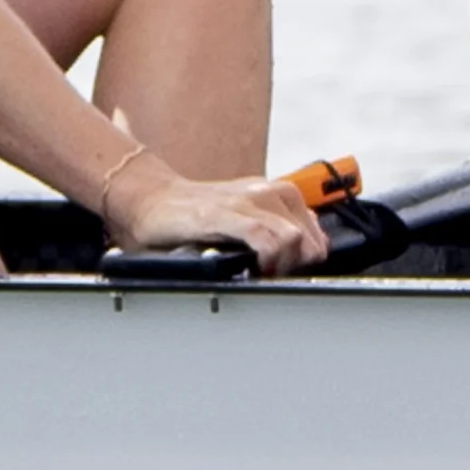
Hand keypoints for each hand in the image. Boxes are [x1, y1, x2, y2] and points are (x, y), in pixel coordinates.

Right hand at [105, 152, 330, 277]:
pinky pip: (264, 236)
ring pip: (293, 238)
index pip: (317, 234)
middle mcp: (266, 193)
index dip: (307, 261)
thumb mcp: (245, 217)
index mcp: (276, 194)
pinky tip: (256, 268)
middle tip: (274, 277)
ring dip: (284, 265)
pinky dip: (268, 258)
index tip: (289, 274)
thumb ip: (275, 231)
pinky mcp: (225, 213)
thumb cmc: (196, 214)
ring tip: (263, 274)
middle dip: (297, 267)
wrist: (153, 198)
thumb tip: (302, 256)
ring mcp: (247, 201)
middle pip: (310, 239)